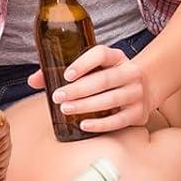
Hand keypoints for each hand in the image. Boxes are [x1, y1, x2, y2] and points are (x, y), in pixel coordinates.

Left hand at [28, 45, 153, 132]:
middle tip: (58, 96)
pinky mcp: (138, 113)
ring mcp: (136, 93)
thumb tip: (33, 80)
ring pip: (111, 100)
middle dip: (78, 89)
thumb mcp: (94, 68)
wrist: (147, 86)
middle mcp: (130, 72)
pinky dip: (100, 124)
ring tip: (66, 109)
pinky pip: (119, 120)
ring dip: (86, 106)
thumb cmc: (109, 76)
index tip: (66, 75)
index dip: (83, 64)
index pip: (101, 54)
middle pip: (103, 80)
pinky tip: (84, 125)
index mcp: (116, 57)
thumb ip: (64, 71)